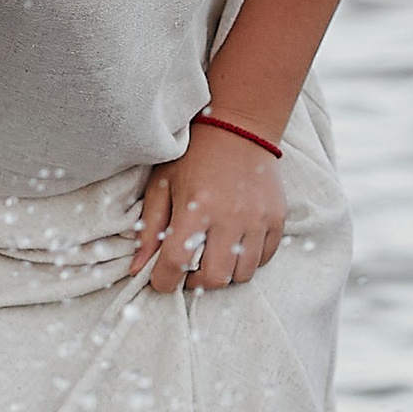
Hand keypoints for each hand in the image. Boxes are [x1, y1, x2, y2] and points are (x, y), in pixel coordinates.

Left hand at [135, 121, 286, 295]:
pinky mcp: (277, 218)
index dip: (164, 281)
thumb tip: (136, 269)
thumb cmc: (194, 156)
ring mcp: (258, 219)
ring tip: (212, 256)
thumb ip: (149, 229)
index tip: (161, 279)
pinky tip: (234, 245)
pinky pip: (264, 259)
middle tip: (188, 271)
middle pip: (214, 278)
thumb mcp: (163, 185)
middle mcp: (230, 216)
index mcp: (197, 207)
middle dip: (196, 283)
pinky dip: (247, 261)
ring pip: (242, 274)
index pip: (177, 262)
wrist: (240, 128)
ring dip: (223, 273)